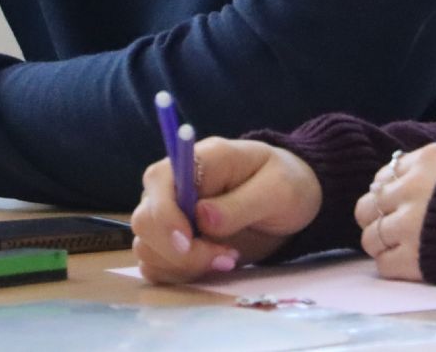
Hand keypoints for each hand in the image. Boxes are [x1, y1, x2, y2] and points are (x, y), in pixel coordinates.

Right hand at [129, 137, 322, 283]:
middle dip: (178, 251)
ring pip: (147, 249)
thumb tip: (202, 217)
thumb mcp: (277, 189)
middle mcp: (173, 187)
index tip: (190, 242)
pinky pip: (157, 266)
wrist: (291, 201)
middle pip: (144, 221)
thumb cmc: (285, 183)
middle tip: (224, 258)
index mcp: (196, 160)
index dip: (165, 216)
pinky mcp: (175, 244)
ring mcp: (170, 216)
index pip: (157, 181)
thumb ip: (240, 203)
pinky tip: (215, 267)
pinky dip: (181, 275)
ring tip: (228, 260)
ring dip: (183, 266)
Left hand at [353, 142, 435, 280]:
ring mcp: (411, 225)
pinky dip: (393, 266)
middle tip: (393, 228)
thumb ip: (428, 172)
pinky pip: (383, 266)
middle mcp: (412, 189)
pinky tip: (411, 263)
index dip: (388, 195)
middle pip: (367, 207)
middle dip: (377, 218)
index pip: (382, 177)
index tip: (400, 205)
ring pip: (370, 238)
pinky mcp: (416, 259)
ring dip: (382, 245)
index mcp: (425, 160)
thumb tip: (397, 182)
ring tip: (401, 248)